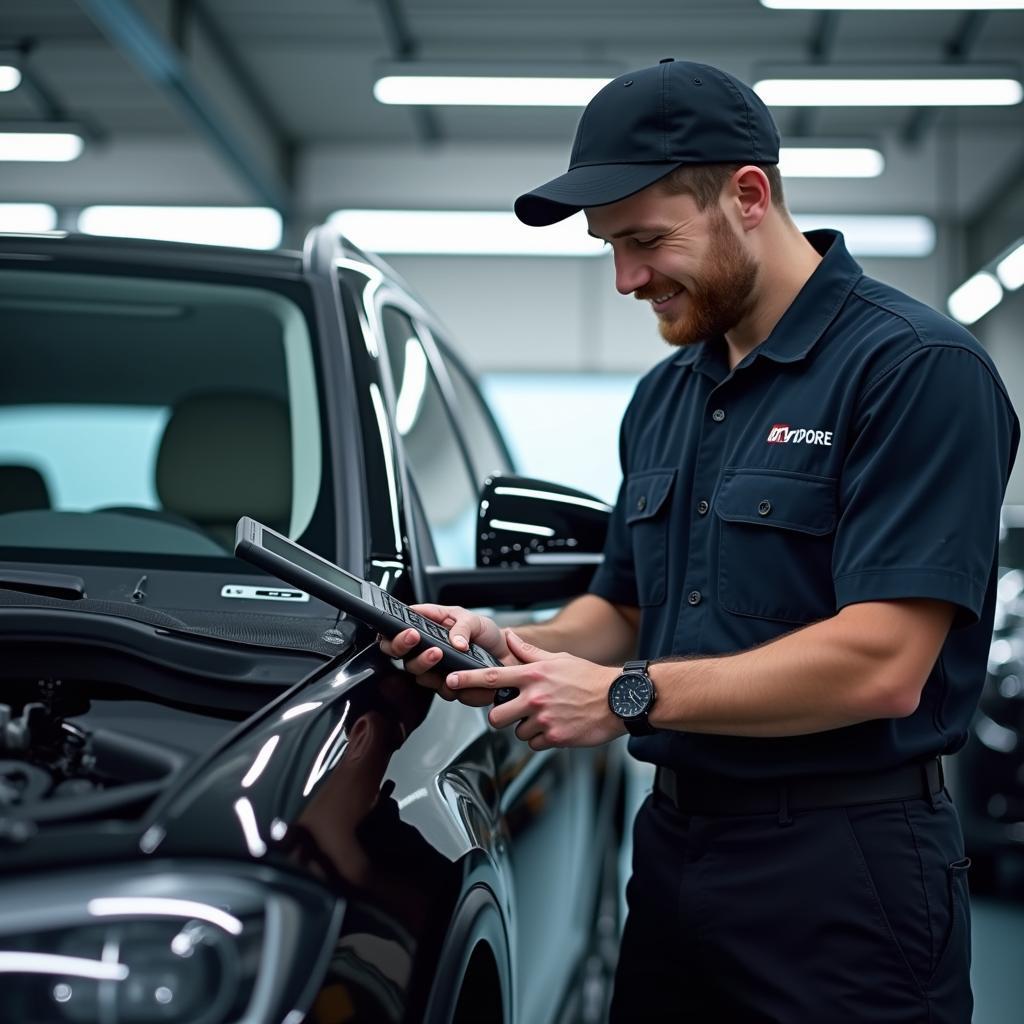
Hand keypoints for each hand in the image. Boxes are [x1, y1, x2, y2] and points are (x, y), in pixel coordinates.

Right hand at [379, 603, 512, 705]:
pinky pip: (445, 691)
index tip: (404, 629)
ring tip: (439, 653)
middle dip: (404, 647)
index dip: (394, 632)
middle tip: (415, 637)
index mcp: (429, 629)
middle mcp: (428, 651)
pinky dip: (453, 684)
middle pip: (401, 655)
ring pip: (420, 675)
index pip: (399, 630)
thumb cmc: (486, 634)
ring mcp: (437, 671)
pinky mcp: (451, 687)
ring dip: (426, 664)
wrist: (508, 656)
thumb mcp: (475, 620)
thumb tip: (455, 642)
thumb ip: (462, 626)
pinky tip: (462, 677)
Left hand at [447, 631, 625, 750]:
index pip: (492, 677)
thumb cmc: (589, 678)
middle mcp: (535, 696)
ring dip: (527, 728)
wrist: (618, 699)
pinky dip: (543, 738)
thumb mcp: (557, 659)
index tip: (450, 680)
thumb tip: (509, 637)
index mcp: (533, 675)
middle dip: (501, 717)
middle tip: (515, 712)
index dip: (467, 680)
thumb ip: (529, 652)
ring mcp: (544, 718)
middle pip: (496, 716)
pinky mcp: (555, 737)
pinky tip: (557, 726)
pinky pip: (535, 743)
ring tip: (548, 716)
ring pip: (518, 732)